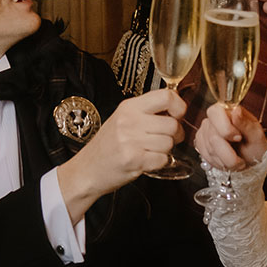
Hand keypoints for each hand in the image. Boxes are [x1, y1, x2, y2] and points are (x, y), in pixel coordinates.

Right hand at [56, 89, 184, 221]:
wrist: (87, 169)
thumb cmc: (107, 146)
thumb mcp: (122, 119)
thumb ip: (146, 112)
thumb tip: (177, 108)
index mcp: (129, 107)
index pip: (166, 96)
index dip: (179, 107)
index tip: (177, 115)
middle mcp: (129, 120)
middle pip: (172, 123)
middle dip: (175, 134)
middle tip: (166, 139)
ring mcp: (131, 140)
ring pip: (169, 142)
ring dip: (166, 150)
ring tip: (152, 150)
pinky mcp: (134, 159)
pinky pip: (163, 159)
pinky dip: (160, 163)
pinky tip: (147, 160)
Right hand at [194, 101, 266, 169]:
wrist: (250, 160)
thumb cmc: (255, 146)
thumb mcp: (256, 135)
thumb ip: (246, 123)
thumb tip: (236, 110)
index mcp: (228, 111)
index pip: (216, 112)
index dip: (225, 128)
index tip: (238, 138)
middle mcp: (213, 119)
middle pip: (213, 136)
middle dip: (228, 153)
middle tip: (240, 158)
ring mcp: (205, 131)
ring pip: (209, 149)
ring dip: (225, 160)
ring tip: (236, 161)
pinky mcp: (200, 143)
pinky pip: (205, 155)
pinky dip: (218, 163)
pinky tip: (226, 161)